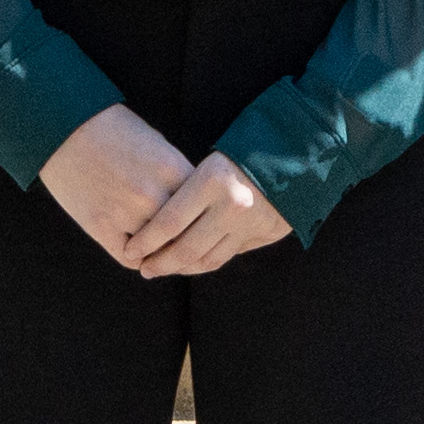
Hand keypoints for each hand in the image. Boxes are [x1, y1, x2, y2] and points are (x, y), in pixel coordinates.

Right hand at [38, 105, 200, 269]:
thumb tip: (195, 211)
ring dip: (161, 256)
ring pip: (157, 252)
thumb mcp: (156, 145)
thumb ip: (177, 178)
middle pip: (183, 236)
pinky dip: (137, 259)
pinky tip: (139, 254)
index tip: (202, 230)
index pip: (202, 211)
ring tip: (163, 256)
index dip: (203, 223)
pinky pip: (130, 259)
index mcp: (173, 170)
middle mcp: (153, 194)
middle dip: (186, 244)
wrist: (66, 128)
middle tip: (189, 254)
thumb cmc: (114, 132)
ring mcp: (126, 212)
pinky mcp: (100, 226)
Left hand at [126, 150, 289, 276]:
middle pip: (186, 248)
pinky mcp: (264, 234)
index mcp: (212, 181)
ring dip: (182, 269)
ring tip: (164, 269)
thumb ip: (186, 195)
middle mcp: (232, 205)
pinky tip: (192, 263)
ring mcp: (250, 223)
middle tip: (144, 269)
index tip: (130, 250)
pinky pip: (228, 255)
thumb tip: (155, 228)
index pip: (169, 222)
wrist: (293, 154)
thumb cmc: (239, 154)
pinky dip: (207, 262)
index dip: (146, 241)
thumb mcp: (209, 165)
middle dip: (160, 263)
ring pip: (207, 259)